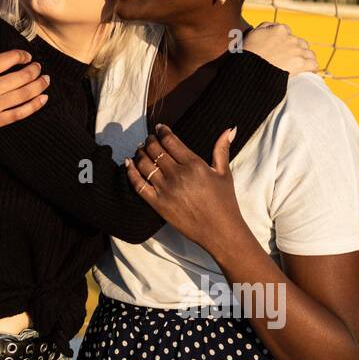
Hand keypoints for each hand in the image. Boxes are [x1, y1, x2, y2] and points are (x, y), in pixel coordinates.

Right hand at [0, 44, 49, 143]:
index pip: (10, 58)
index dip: (23, 55)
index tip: (26, 56)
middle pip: (23, 76)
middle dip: (35, 70)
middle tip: (39, 67)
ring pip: (25, 94)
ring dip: (40, 85)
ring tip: (45, 80)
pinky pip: (20, 113)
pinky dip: (35, 106)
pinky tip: (43, 99)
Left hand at [125, 121, 242, 249]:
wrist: (220, 231)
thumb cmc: (225, 202)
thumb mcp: (224, 173)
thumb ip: (222, 149)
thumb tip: (230, 128)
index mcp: (194, 165)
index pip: (171, 141)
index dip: (162, 131)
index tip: (159, 128)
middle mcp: (177, 175)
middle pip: (155, 150)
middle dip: (150, 141)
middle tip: (149, 139)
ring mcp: (166, 190)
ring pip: (144, 164)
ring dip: (140, 153)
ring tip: (141, 150)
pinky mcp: (158, 204)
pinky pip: (138, 185)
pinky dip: (130, 172)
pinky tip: (128, 163)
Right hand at [244, 21, 317, 73]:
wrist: (251, 69)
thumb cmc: (249, 53)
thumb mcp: (253, 34)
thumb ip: (264, 26)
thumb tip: (273, 26)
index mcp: (280, 30)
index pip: (288, 32)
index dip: (285, 41)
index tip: (282, 48)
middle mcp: (291, 39)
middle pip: (300, 43)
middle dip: (297, 49)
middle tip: (290, 59)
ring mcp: (297, 51)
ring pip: (309, 53)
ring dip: (306, 59)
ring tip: (301, 67)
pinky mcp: (301, 64)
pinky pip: (313, 64)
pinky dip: (312, 68)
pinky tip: (309, 71)